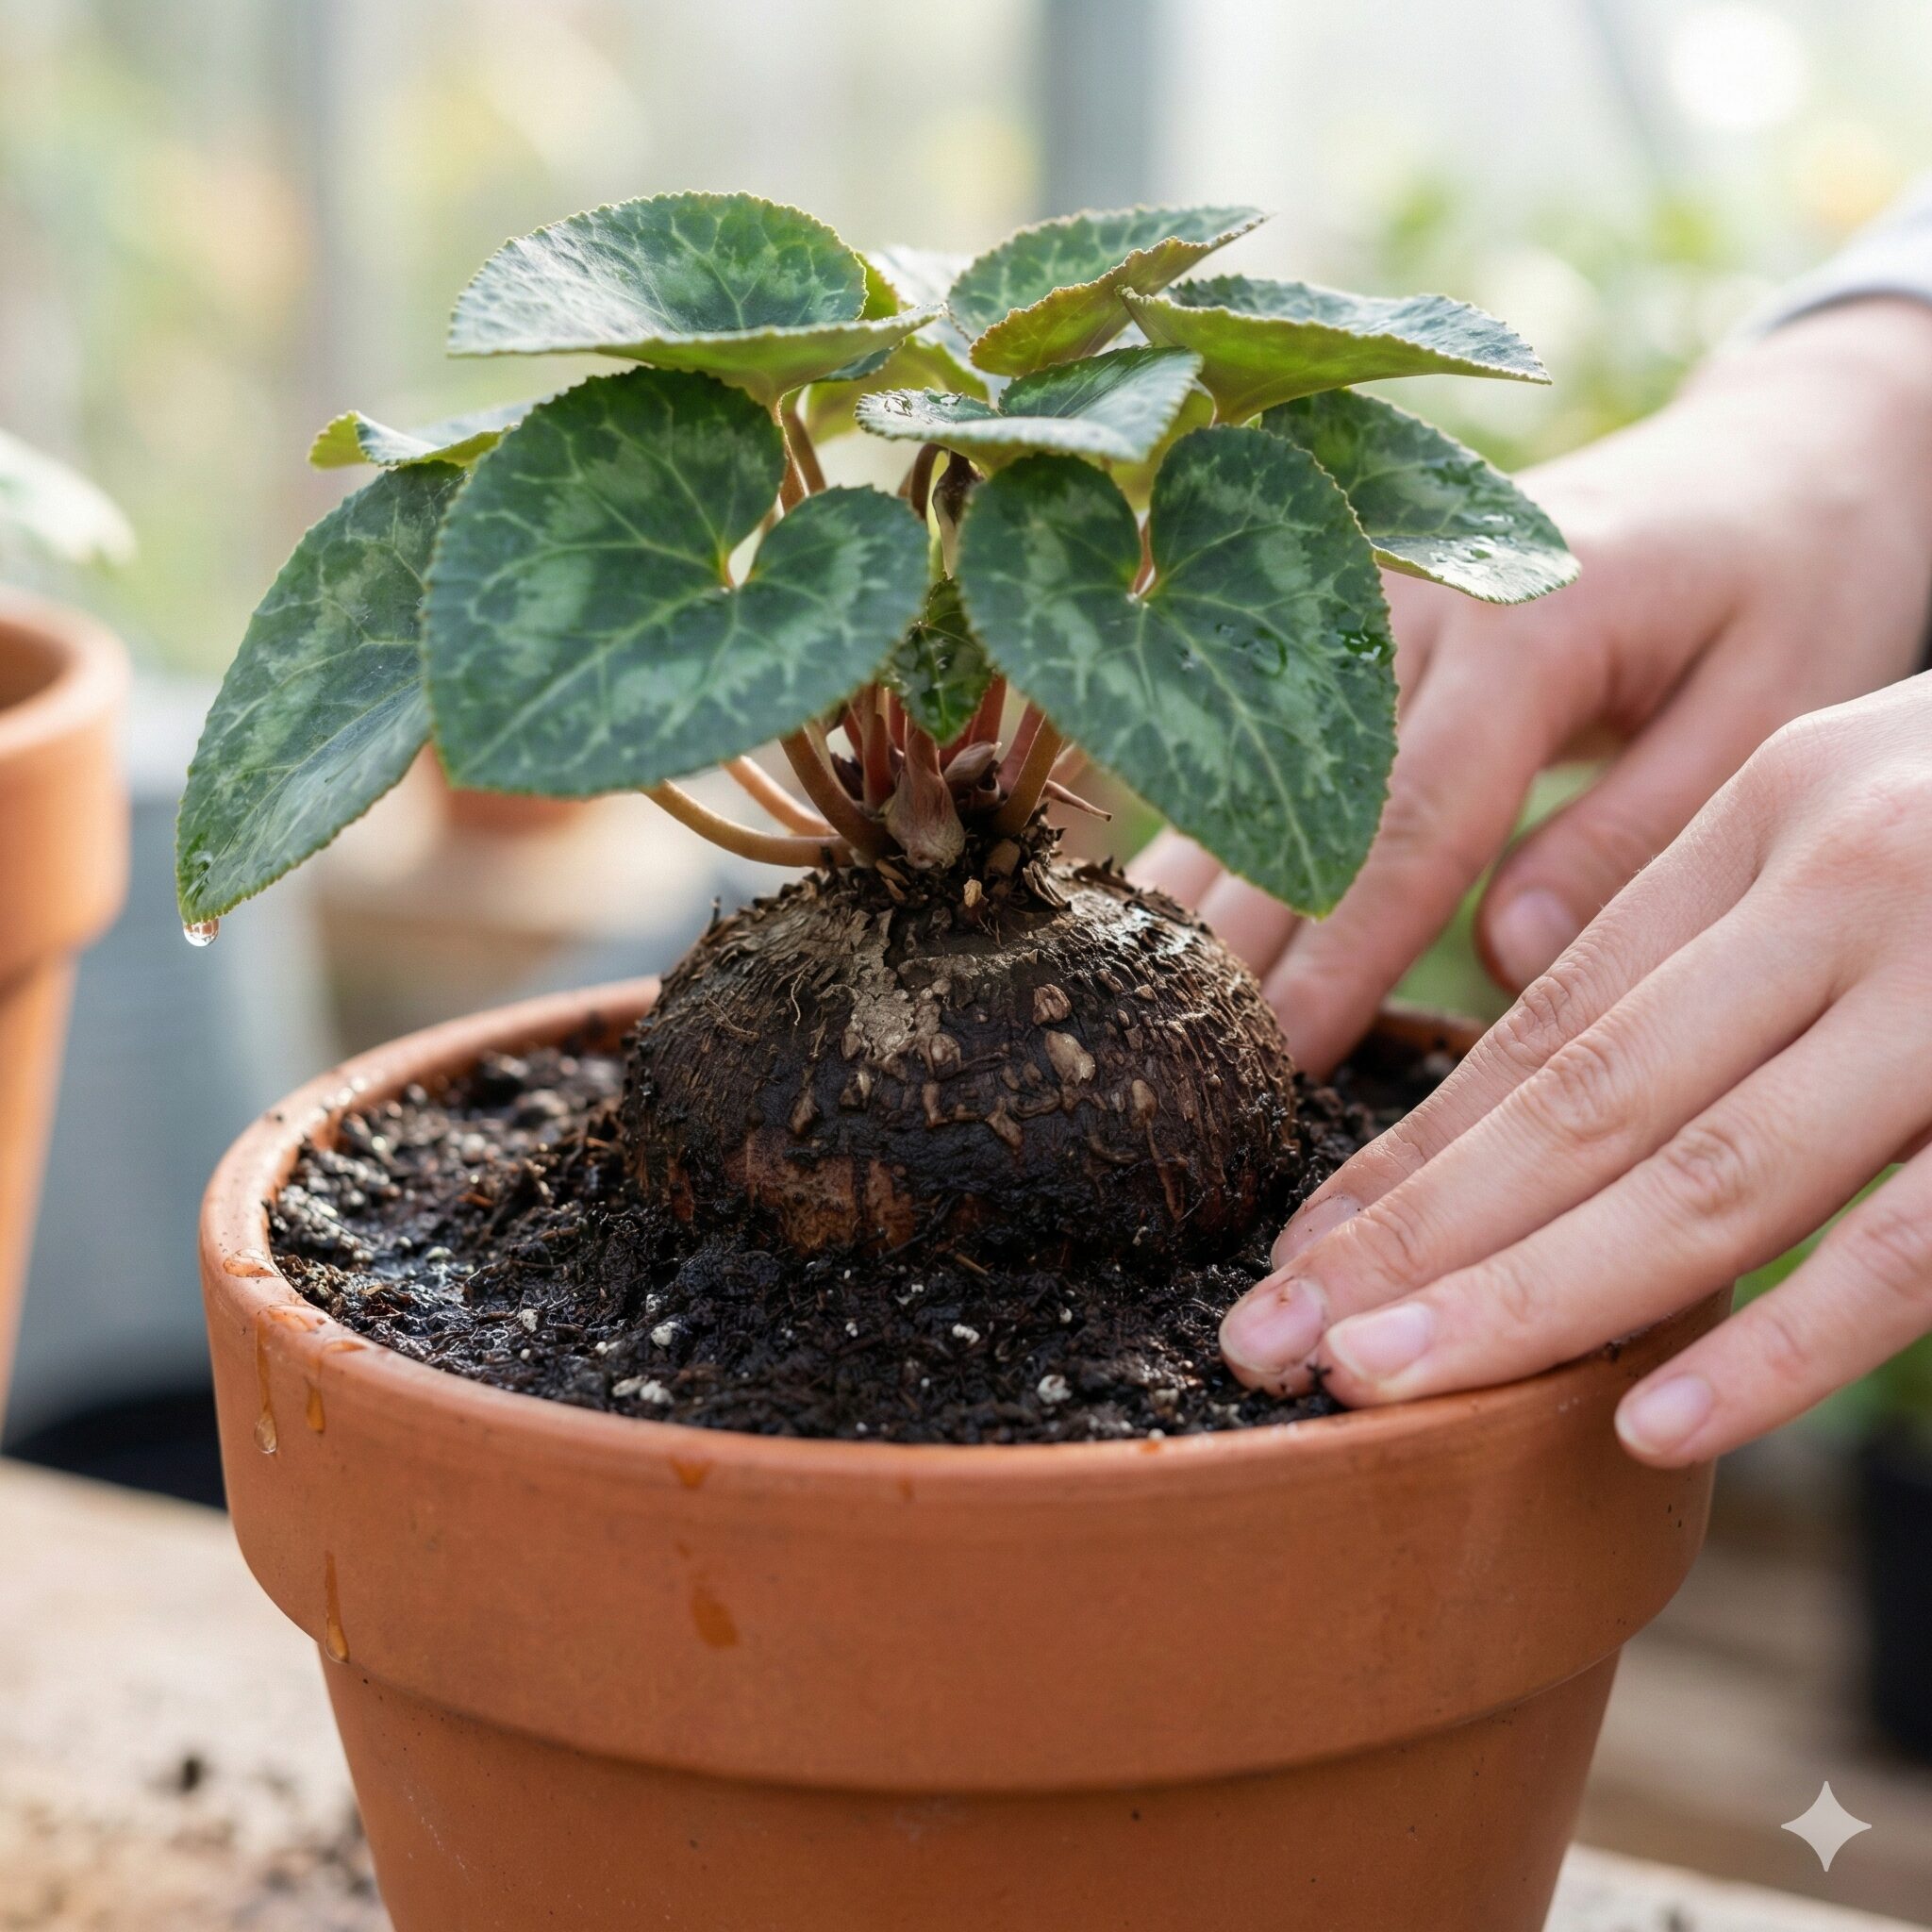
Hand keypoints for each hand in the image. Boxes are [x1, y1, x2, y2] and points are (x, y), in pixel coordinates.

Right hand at [1135, 297, 1931, 1075]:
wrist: (1773, 451)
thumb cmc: (1790, 582)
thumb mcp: (1771, 705)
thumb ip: (1631, 834)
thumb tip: (1500, 963)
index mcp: (1522, 620)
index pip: (1405, 829)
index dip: (1336, 961)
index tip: (1281, 1070)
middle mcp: (1404, 596)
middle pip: (1284, 806)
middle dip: (1233, 955)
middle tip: (1174, 1083)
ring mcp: (1345, 593)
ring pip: (1232, 772)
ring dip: (1190, 900)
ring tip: (1139, 1019)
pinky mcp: (1325, 609)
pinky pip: (1238, 738)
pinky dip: (1200, 836)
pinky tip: (1159, 924)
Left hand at [1217, 678, 1931, 1464]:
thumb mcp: (1854, 822)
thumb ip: (1708, 945)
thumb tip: (1530, 1098)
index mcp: (1764, 818)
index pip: (1542, 1022)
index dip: (1409, 1155)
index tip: (1290, 1256)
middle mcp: (1842, 881)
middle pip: (1582, 1100)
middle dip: (1410, 1241)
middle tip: (1265, 1348)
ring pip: (1709, 1171)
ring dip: (1530, 1297)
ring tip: (1381, 1389)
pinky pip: (1922, 1234)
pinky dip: (1787, 1339)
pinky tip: (1652, 1421)